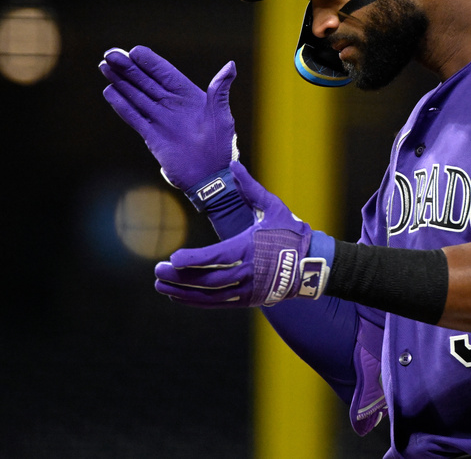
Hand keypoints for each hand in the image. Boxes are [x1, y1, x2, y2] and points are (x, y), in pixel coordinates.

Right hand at [99, 46, 237, 192]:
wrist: (210, 179)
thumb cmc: (221, 148)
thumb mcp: (222, 116)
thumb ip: (220, 91)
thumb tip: (231, 64)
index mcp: (189, 96)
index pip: (165, 73)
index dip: (150, 62)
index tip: (134, 51)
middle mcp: (172, 105)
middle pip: (146, 82)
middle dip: (128, 68)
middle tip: (110, 54)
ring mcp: (160, 120)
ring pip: (136, 96)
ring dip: (121, 82)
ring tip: (104, 66)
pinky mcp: (151, 136)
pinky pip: (134, 117)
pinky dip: (122, 105)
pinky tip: (109, 92)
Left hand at [154, 161, 332, 307]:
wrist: (313, 264)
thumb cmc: (291, 232)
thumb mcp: (273, 206)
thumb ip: (250, 187)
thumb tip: (232, 165)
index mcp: (251, 248)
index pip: (217, 257)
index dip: (194, 260)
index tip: (172, 258)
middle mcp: (248, 272)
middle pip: (208, 281)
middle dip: (180, 277)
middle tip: (157, 272)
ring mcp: (248, 290)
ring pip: (209, 296)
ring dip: (183, 292)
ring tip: (160, 286)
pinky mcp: (249, 300)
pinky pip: (217, 304)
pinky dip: (196, 302)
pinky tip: (178, 296)